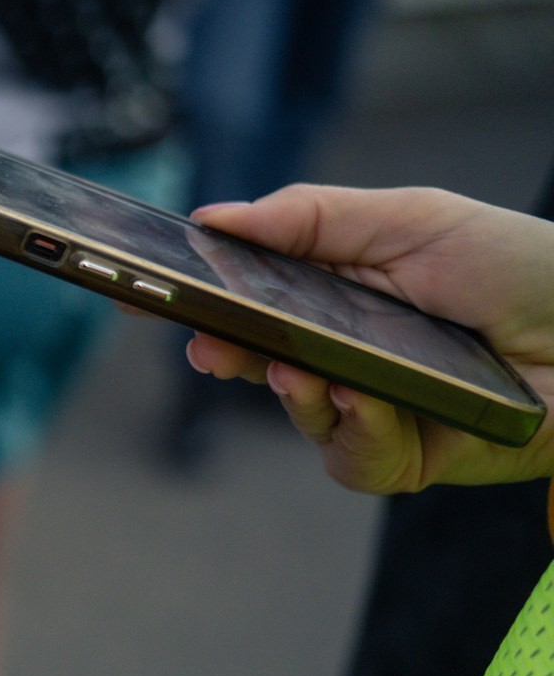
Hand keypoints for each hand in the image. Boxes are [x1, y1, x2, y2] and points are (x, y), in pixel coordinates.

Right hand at [184, 186, 553, 494]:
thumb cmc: (522, 267)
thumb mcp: (412, 220)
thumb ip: (311, 218)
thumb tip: (215, 217)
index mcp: (346, 292)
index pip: (256, 298)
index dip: (206, 300)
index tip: (158, 295)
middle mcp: (353, 352)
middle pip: (260, 361)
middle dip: (225, 353)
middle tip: (205, 345)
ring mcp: (376, 409)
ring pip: (301, 416)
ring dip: (295, 395)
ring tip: (297, 371)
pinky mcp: (406, 457)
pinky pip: (351, 458)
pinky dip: (353, 430)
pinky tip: (364, 401)